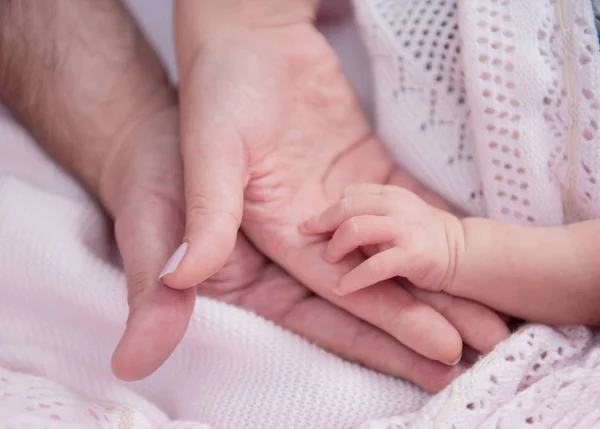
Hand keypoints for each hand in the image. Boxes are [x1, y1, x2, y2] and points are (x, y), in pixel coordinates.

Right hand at [105, 104, 467, 391]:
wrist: (238, 44)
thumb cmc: (209, 99)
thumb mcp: (201, 159)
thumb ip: (200, 221)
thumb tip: (180, 280)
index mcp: (265, 243)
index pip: (329, 299)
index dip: (382, 326)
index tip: (437, 349)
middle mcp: (304, 233)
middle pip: (373, 282)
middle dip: (429, 312)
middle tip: (490, 339)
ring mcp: (336, 201)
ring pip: (395, 247)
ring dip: (441, 275)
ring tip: (494, 302)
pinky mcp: (359, 168)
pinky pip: (403, 201)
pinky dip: (436, 223)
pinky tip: (470, 243)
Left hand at [301, 183, 463, 294]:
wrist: (466, 255)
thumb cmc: (425, 238)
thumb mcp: (399, 216)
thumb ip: (372, 214)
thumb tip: (335, 222)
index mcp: (392, 195)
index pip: (352, 194)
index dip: (330, 209)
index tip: (314, 225)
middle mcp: (397, 206)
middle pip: (347, 206)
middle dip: (322, 222)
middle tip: (307, 235)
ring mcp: (405, 229)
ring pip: (356, 228)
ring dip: (335, 246)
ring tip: (328, 261)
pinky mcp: (413, 255)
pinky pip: (375, 266)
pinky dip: (354, 278)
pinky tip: (340, 288)